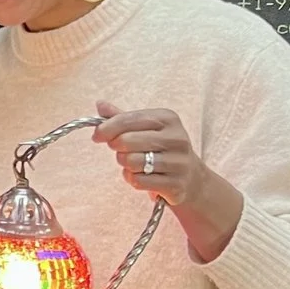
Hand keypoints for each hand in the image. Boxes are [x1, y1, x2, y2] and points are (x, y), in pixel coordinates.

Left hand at [94, 100, 243, 259]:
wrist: (192, 178)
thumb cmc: (162, 149)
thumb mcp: (146, 128)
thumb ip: (123, 117)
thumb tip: (100, 104)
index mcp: (168, 118)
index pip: (127, 119)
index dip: (106, 128)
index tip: (97, 136)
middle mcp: (176, 138)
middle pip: (126, 141)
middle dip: (117, 149)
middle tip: (122, 152)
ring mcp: (178, 162)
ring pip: (131, 162)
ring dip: (125, 166)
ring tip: (134, 164)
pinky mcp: (176, 184)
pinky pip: (138, 181)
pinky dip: (133, 180)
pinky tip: (141, 176)